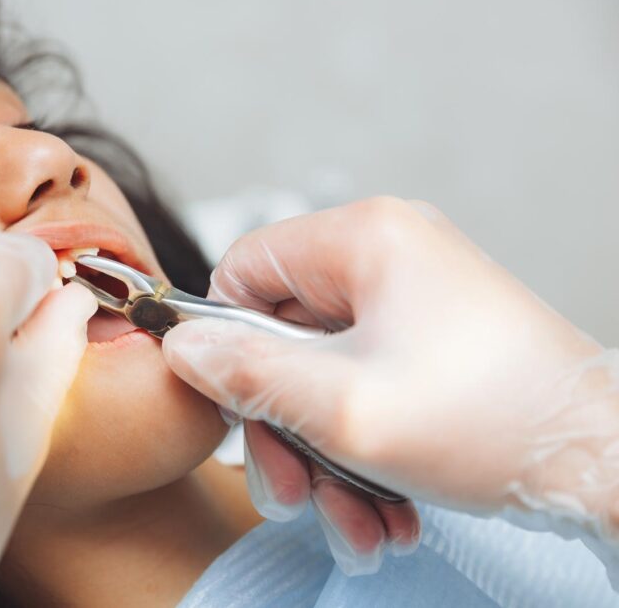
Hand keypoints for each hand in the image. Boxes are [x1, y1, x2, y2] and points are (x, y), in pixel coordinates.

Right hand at [163, 197, 615, 575]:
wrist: (607, 464)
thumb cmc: (494, 422)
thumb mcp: (343, 409)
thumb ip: (248, 376)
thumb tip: (182, 349)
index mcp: (365, 238)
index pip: (245, 268)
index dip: (228, 342)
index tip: (236, 407)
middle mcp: (390, 255)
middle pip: (284, 335)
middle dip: (285, 425)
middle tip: (295, 490)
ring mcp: (416, 298)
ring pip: (325, 373)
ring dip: (326, 453)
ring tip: (358, 518)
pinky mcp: (434, 339)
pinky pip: (367, 387)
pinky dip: (365, 448)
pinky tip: (387, 506)